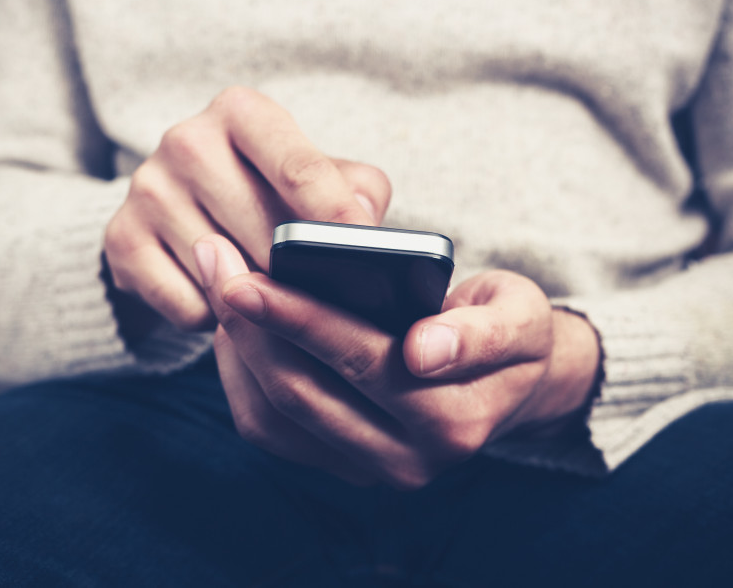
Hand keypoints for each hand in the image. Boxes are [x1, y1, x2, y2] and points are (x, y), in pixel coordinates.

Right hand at [103, 87, 390, 329]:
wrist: (179, 211)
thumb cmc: (268, 194)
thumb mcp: (318, 176)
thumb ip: (356, 189)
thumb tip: (364, 225)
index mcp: (242, 112)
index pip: (299, 168)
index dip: (336, 217)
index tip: (364, 255)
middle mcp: (187, 140)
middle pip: (262, 227)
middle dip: (301, 274)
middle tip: (335, 304)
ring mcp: (147, 189)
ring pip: (224, 272)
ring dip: (259, 302)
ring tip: (279, 303)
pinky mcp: (121, 240)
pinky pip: (186, 304)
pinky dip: (214, 320)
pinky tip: (227, 306)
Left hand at [195, 234, 600, 488]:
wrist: (507, 381)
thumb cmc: (505, 329)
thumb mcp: (518, 313)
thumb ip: (482, 331)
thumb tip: (424, 352)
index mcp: (456, 418)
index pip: (362, 361)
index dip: (299, 318)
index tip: (246, 277)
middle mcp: (410, 459)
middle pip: (304, 392)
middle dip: (251, 324)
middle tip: (214, 261)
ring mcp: (370, 471)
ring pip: (276, 416)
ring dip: (238, 350)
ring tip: (219, 284)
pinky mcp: (339, 468)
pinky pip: (270, 430)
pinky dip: (241, 378)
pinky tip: (235, 328)